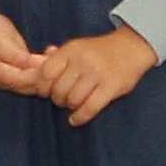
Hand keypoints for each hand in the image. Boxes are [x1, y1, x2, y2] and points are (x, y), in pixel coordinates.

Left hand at [28, 28, 161, 125]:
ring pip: (72, 100)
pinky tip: (76, 119)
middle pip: (58, 89)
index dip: (43, 85)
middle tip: (62, 98)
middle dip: (57, 98)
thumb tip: (33, 63)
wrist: (132, 47)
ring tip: (73, 104)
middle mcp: (82, 61)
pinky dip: (79, 117)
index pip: (46, 71)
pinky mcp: (110, 87)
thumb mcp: (77, 46)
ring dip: (70, 106)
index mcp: (72, 50)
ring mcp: (97, 74)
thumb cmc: (100, 50)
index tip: (47, 90)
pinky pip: (89, 108)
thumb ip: (56, 55)